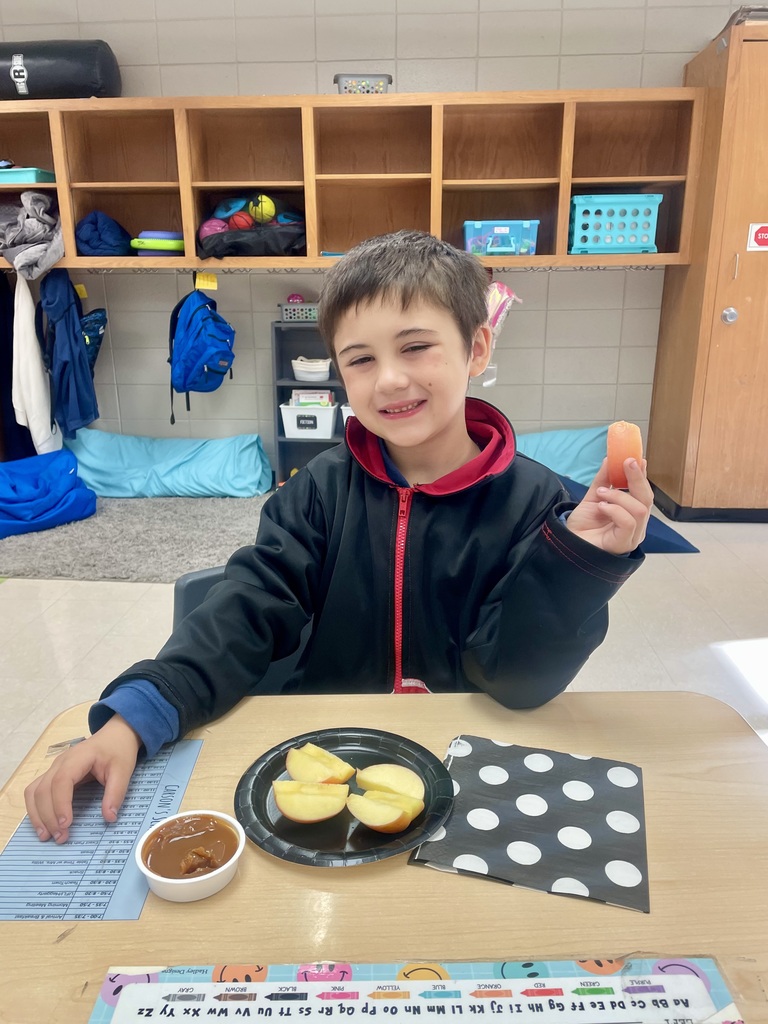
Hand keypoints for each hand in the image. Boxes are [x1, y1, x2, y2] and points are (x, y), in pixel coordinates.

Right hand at [24, 715, 140, 843]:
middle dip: (48, 816)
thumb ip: (116, 793)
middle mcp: (60, 762)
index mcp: (78, 757)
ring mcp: (53, 768)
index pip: (61, 780)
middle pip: (43, 789)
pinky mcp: (52, 775)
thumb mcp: (124, 770)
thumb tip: (109, 818)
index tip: (66, 824)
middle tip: (60, 837)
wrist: (115, 735)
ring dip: (37, 815)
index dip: (61, 803)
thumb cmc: (118, 751)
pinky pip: (36, 792)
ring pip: (34, 791)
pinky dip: (35, 809)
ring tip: (46, 836)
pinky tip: (42, 825)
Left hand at [565, 457, 652, 554]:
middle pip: (647, 499)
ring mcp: (632, 536)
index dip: (641, 475)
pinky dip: (615, 509)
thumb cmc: (584, 524)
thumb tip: (610, 459)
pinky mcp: (623, 544)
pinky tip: (601, 506)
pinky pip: (628, 523)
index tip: (636, 458)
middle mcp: (637, 525)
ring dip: (619, 496)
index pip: (644, 492)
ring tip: (601, 494)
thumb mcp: (594, 497)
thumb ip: (603, 480)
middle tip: (626, 462)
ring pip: (639, 509)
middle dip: (637, 478)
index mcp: (633, 513)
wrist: (568, 542)